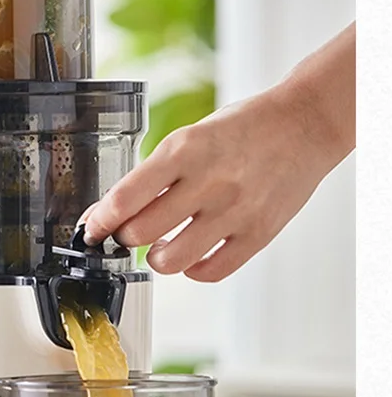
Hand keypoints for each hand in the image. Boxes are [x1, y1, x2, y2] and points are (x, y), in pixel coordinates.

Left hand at [83, 26, 354, 281]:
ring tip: (161, 246)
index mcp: (185, 149)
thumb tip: (117, 209)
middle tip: (128, 233)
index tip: (91, 228)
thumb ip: (158, 172)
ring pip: (172, 261)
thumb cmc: (243, 128)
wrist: (304, 125)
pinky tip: (192, 256)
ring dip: (157, 258)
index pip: (126, 196)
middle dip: (125, 237)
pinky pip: (211, 271)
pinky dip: (193, 271)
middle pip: (142, 232)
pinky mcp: (258, 233)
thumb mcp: (192, 135)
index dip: (100, 220)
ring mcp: (234, 211)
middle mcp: (208, 181)